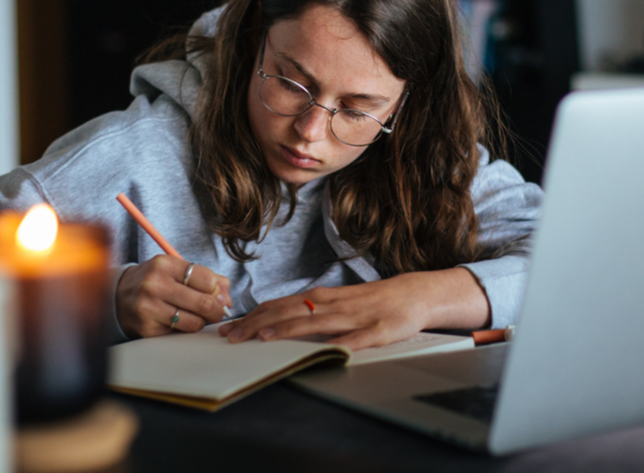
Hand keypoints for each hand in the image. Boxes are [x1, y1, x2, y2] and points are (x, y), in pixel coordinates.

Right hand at [116, 256, 232, 338]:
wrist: (119, 295)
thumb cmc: (155, 280)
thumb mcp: (176, 269)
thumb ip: (207, 278)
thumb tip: (227, 299)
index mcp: (165, 264)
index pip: (206, 279)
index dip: (218, 291)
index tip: (219, 297)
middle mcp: (155, 284)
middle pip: (203, 302)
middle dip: (217, 311)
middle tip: (218, 312)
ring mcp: (149, 308)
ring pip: (194, 322)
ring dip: (202, 322)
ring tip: (198, 316)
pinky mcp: (147, 328)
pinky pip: (179, 333)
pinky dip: (185, 329)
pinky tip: (179, 321)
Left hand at [218, 268, 489, 349]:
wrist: (414, 294)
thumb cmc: (372, 301)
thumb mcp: (336, 302)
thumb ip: (309, 311)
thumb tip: (275, 318)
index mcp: (322, 299)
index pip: (281, 306)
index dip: (254, 316)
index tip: (230, 328)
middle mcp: (333, 305)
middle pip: (290, 313)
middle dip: (258, 324)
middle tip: (231, 336)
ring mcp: (354, 317)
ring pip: (315, 323)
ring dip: (287, 330)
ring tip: (262, 338)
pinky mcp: (377, 331)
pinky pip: (356, 338)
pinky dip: (339, 343)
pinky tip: (323, 350)